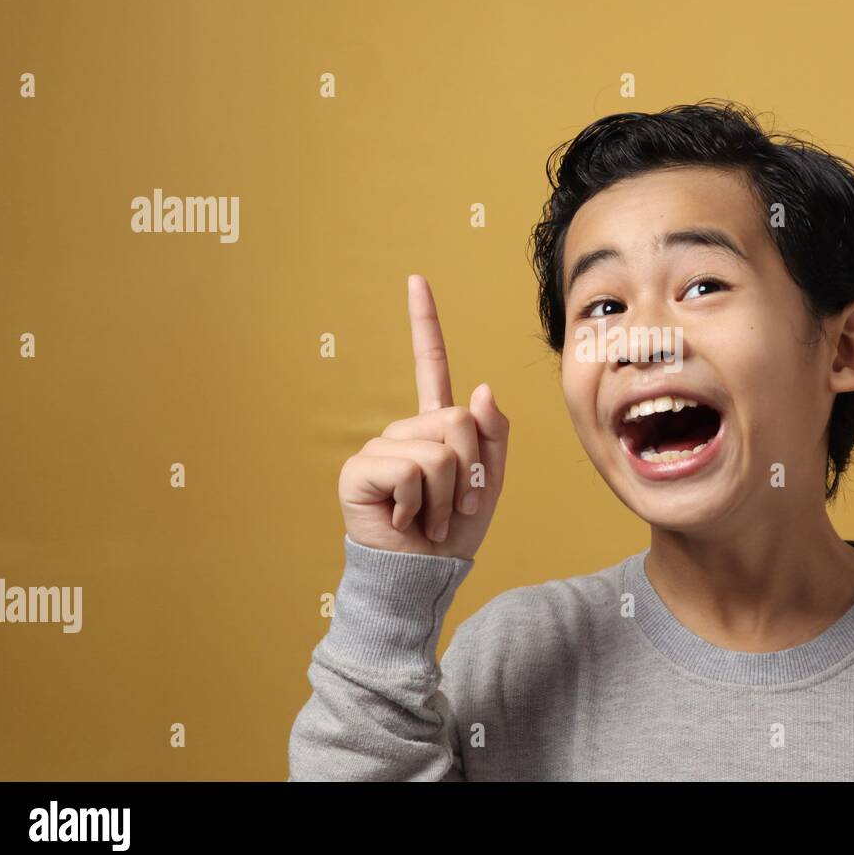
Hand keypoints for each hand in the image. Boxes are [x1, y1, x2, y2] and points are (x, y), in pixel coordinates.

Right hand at [337, 274, 509, 557]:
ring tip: (432, 517)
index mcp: (433, 426)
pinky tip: (406, 519)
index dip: (423, 323)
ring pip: (439, 450)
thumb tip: (479, 388)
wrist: (426, 576)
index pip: (429, 366)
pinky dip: (422, 503)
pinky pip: (413, 470)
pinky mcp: (360, 470)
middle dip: (471, 470)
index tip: (416, 279)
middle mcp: (403, 431)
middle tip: (457, 505)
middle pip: (457, 420)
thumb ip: (493, 434)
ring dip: (449, 494)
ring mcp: (379, 448)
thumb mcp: (491, 480)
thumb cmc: (456, 531)